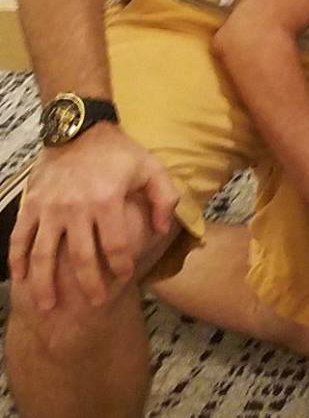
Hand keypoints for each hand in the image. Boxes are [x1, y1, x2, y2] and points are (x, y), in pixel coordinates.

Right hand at [8, 124, 179, 311]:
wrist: (79, 129)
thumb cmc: (119, 152)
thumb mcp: (151, 167)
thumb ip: (163, 197)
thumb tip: (161, 229)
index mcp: (106, 200)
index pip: (115, 244)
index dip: (121, 264)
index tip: (125, 277)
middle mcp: (76, 208)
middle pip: (81, 257)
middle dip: (89, 284)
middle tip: (96, 303)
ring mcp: (49, 208)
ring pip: (43, 255)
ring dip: (44, 284)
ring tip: (48, 307)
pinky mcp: (30, 205)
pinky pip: (20, 238)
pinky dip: (17, 260)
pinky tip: (19, 279)